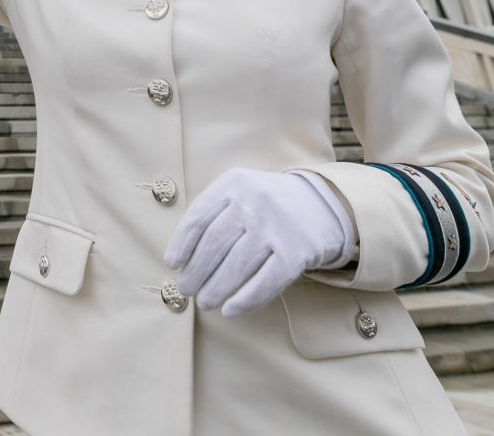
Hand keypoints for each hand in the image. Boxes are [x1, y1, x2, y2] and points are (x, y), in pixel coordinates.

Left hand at [162, 167, 350, 317]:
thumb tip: (180, 259)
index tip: (172, 264)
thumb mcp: (239, 191)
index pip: (198, 218)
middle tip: (185, 289)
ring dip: (215, 289)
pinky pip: (265, 282)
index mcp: (233, 183)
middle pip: (214, 244)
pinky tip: (230, 310)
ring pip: (236, 266)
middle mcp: (254, 201)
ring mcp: (276, 226)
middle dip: (195, 272)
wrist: (321, 204)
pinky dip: (245, 300)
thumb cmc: (266, 204)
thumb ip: (212, 213)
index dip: (181, 244)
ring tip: (204, 302)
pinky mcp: (296, 252)